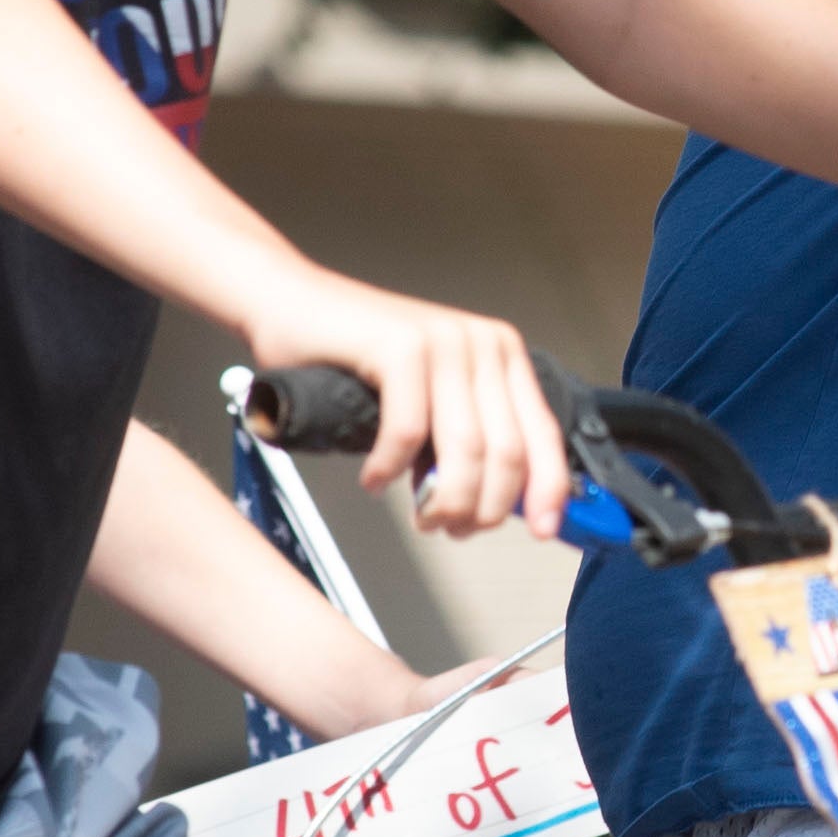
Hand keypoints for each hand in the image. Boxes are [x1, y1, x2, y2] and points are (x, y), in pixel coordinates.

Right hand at [241, 273, 571, 540]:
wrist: (289, 304)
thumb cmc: (354, 359)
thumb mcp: (431, 401)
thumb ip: (468, 440)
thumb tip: (496, 505)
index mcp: (501, 355)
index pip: (543, 434)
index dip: (548, 490)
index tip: (541, 532)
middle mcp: (482, 343)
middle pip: (506, 453)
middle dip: (481, 509)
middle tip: (449, 527)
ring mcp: (444, 340)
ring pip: (465, 450)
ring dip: (442, 501)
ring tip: (419, 515)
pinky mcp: (402, 346)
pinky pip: (408, 433)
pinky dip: (390, 469)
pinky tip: (374, 478)